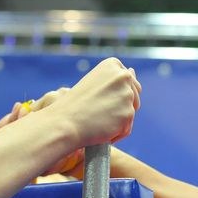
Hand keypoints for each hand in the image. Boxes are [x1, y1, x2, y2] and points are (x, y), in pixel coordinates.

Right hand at [0, 57, 140, 147]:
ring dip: (117, 121)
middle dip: (119, 107)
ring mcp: (127, 95)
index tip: (97, 99)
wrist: (64, 122)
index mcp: (113, 64)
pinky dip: (115, 133)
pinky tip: (100, 129)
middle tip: (96, 111)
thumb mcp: (94, 83)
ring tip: (97, 120)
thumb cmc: (75, 105)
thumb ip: (115, 79)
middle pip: (133, 97)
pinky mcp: (128, 114)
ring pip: (130, 113)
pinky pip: (126, 128)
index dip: (113, 95)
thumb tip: (132, 71)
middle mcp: (123, 76)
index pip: (128, 81)